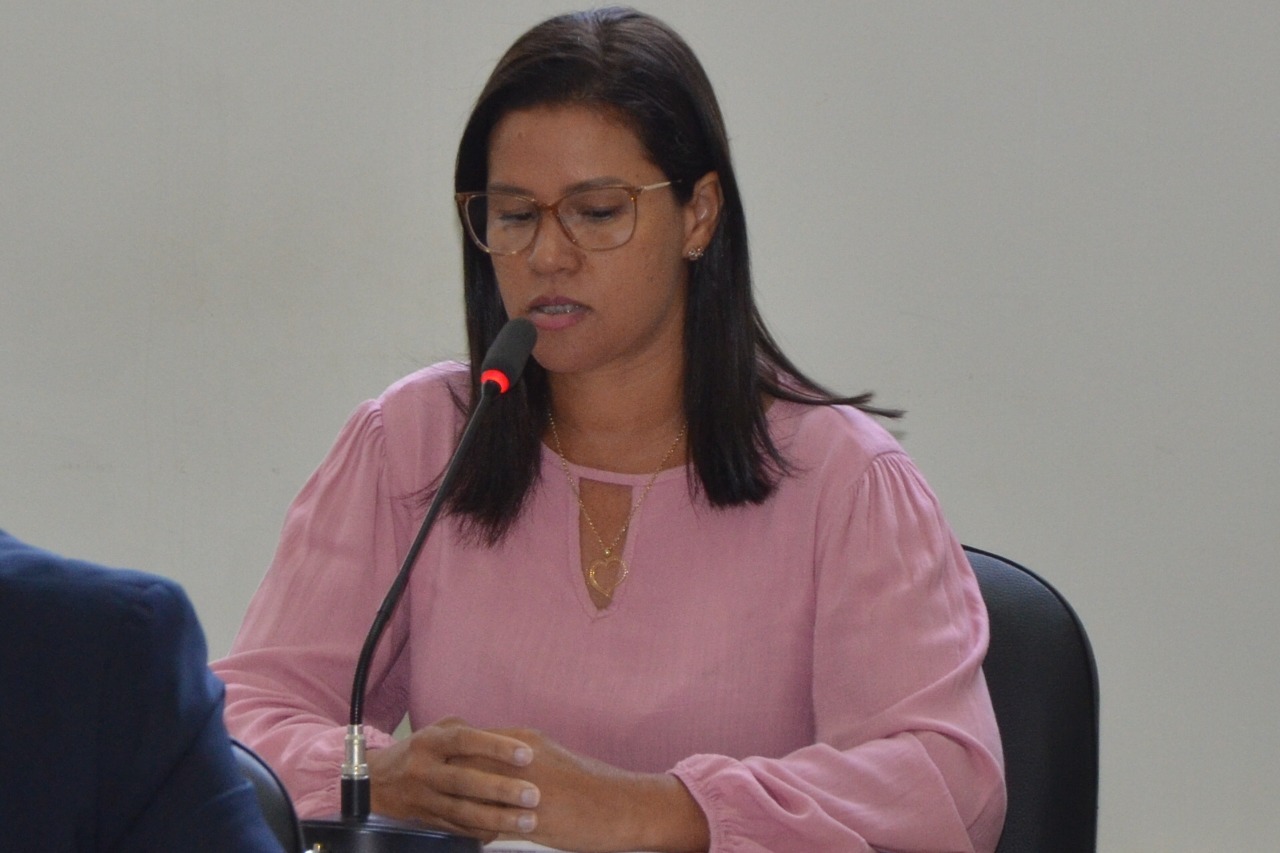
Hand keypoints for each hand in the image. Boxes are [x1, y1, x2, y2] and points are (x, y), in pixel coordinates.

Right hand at [366, 717, 541, 841]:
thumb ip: (470, 734)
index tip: (527, 754)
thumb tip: (510, 740)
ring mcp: (424, 799)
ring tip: (528, 821)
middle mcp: (424, 770)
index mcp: (430, 742)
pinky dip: (482, 832)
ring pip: (462, 812)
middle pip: (464, 781)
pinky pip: (457, 829)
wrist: (378, 782)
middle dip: (501, 789)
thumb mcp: (439, 731)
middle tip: (534, 795)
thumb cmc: (422, 749)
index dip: (496, 747)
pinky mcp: (426, 821)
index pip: (465, 741)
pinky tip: (506, 833)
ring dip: (497, 818)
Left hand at [453, 727, 709, 852]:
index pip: (473, 741)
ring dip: (452, 808)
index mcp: (525, 743)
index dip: (450, 752)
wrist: (622, 806)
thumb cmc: (590, 786)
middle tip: (419, 788)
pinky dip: (476, 833)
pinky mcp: (533, 820)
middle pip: (466, 765)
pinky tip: (464, 840)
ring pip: (474, 797)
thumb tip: (493, 759)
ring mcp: (526, 790)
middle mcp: (521, 762)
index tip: (431, 759)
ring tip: (432, 816)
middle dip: (442, 777)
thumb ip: (520, 756)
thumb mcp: (552, 759)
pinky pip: (493, 827)